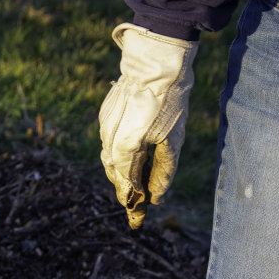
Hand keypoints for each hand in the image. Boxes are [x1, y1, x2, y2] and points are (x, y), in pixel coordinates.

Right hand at [100, 23, 196, 228]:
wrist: (156, 58)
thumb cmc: (169, 98)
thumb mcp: (173, 139)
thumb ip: (163, 171)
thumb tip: (157, 198)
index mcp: (126, 149)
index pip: (126, 185)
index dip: (133, 203)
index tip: (138, 220)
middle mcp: (109, 140)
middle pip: (114, 175)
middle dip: (125, 191)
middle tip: (136, 207)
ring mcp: (105, 126)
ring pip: (109, 160)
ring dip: (120, 174)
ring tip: (132, 186)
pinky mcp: (106, 115)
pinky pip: (108, 143)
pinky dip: (117, 155)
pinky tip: (129, 158)